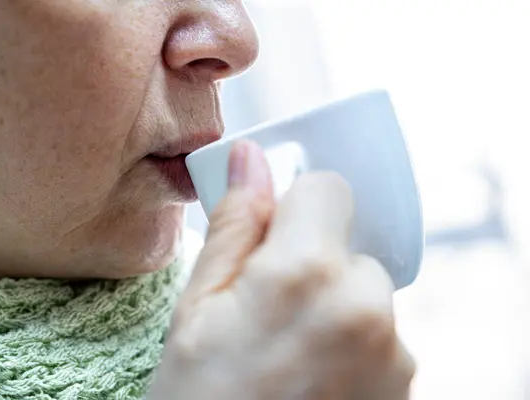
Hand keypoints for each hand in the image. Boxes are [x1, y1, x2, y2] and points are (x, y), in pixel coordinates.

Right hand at [149, 140, 414, 399]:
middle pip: (349, 243)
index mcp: (305, 273)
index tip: (271, 237)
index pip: (328, 187)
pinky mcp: (406, 384)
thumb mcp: (196, 308)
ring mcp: (393, 351)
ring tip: (288, 353)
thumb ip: (232, 225)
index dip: (295, 207)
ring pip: (365, 290)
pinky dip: (352, 341)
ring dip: (334, 305)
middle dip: (313, 262)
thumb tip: (249, 158)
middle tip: (267, 313)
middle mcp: (365, 306)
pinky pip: (379, 333)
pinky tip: (313, 377)